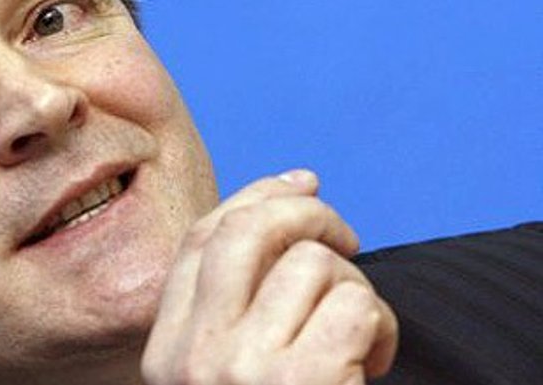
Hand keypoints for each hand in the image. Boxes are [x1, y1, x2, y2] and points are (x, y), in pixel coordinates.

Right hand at [141, 170, 397, 384]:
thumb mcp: (218, 376)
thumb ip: (228, 313)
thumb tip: (294, 194)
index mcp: (165, 353)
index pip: (200, 240)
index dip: (254, 197)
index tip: (300, 183)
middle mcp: (193, 354)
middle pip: (247, 230)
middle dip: (308, 213)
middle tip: (347, 238)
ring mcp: (242, 366)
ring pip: (312, 262)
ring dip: (354, 288)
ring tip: (360, 337)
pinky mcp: (300, 379)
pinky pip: (356, 305)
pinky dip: (382, 325)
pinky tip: (371, 360)